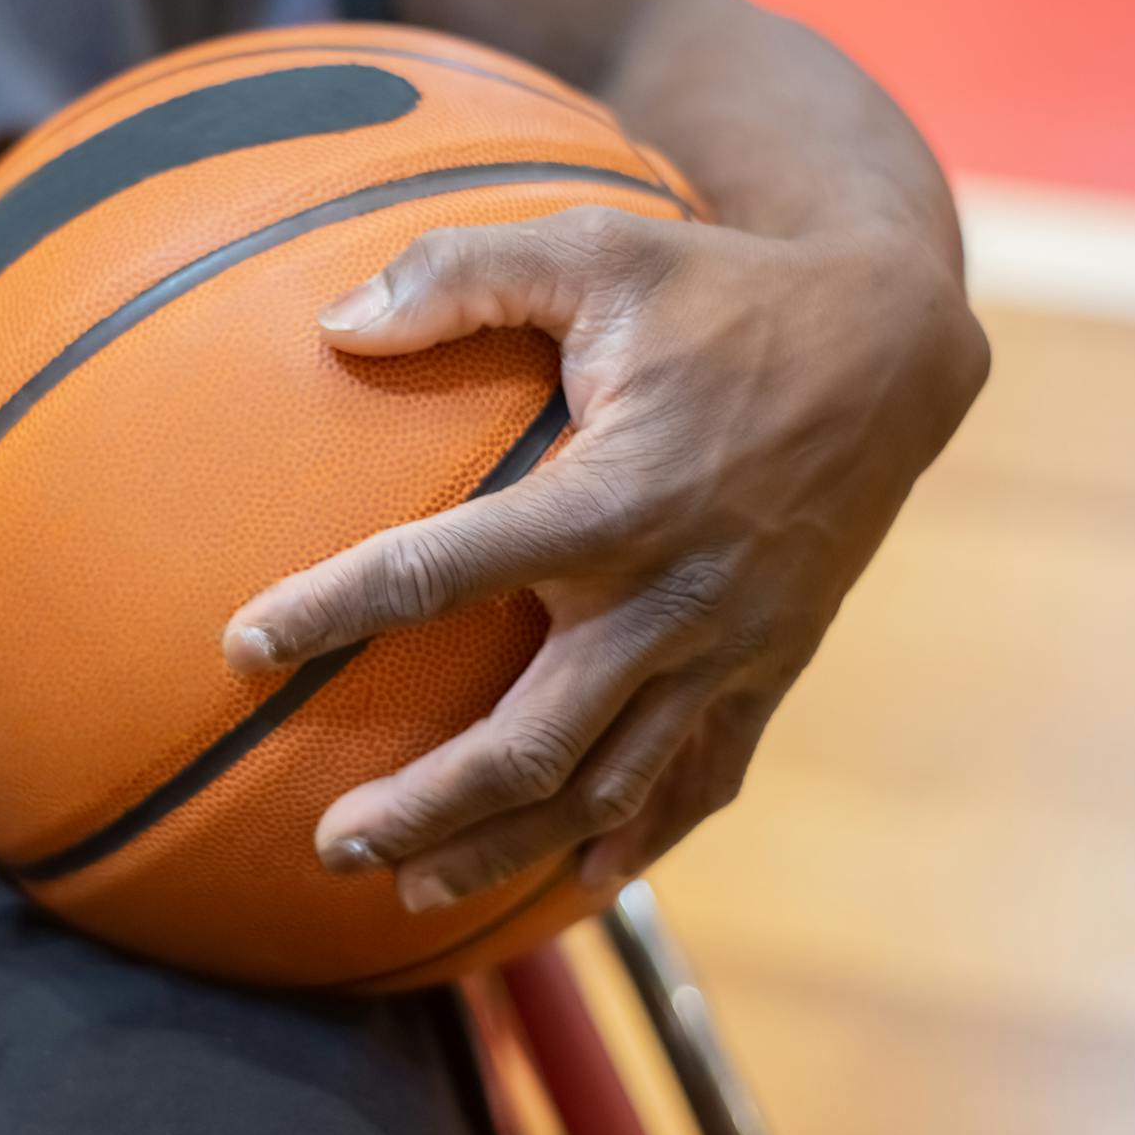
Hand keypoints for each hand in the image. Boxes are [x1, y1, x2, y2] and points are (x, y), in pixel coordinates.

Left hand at [223, 205, 988, 911]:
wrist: (894, 350)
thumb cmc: (724, 290)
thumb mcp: (600, 247)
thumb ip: (463, 272)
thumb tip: (333, 322)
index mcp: (616, 496)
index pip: (443, 570)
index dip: (332, 611)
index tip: (240, 647)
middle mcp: (673, 598)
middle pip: (528, 743)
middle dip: (422, 807)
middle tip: (328, 840)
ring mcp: (729, 652)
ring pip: (603, 791)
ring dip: (501, 849)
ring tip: (409, 887)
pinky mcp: (770, 674)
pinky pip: (696, 785)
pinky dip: (630, 845)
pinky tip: (565, 882)